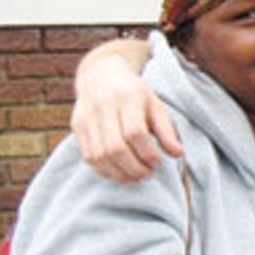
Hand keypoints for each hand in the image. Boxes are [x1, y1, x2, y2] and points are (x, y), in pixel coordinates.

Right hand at [71, 41, 182, 182]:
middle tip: (148, 175)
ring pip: (99, 155)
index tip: (158, 163)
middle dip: (134, 167)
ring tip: (136, 178)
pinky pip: (88, 157)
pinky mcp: (76, 127)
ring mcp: (86, 117)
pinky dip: (105, 171)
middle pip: (115, 147)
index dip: (147, 152)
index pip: (135, 132)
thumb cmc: (134, 94)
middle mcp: (103, 106)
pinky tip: (120, 174)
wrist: (101, 76)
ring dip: (119, 173)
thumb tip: (178, 153)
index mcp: (127, 96)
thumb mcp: (155, 105)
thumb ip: (166, 130)